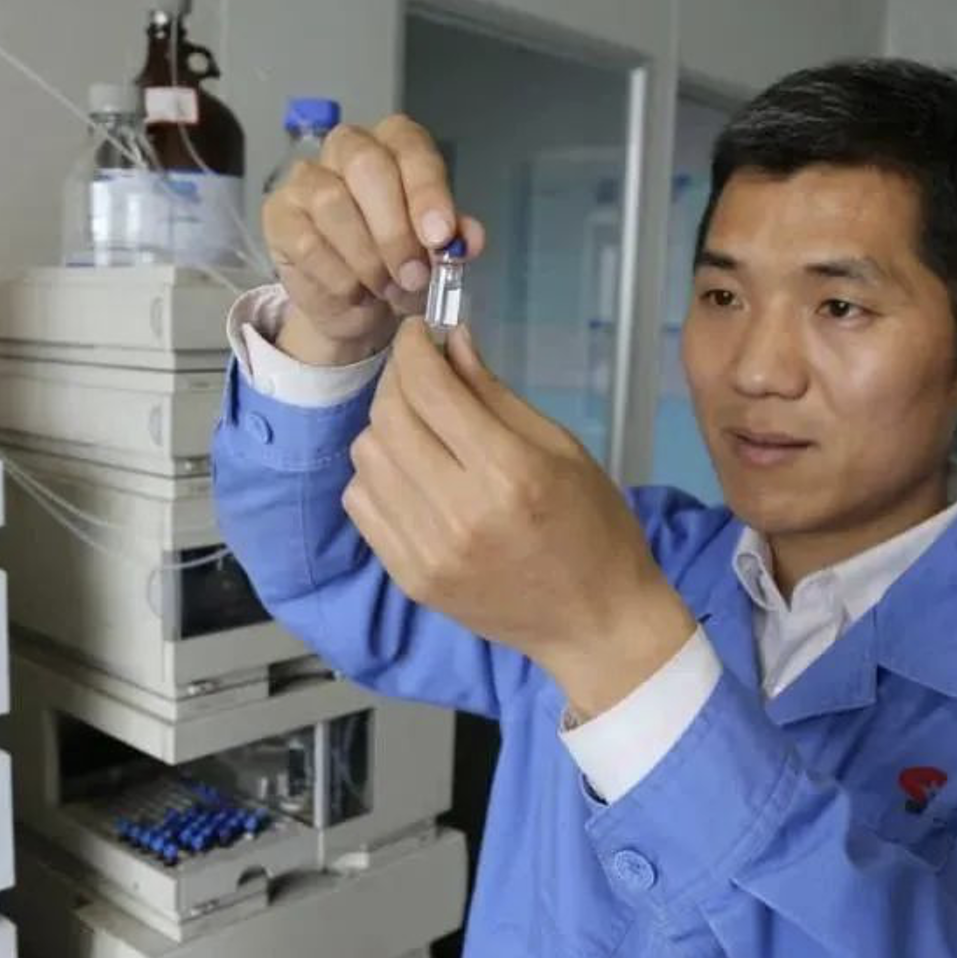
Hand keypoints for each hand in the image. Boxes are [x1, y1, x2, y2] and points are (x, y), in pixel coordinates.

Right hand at [262, 114, 485, 366]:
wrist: (355, 304)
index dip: (426, 192)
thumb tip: (468, 239)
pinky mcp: (278, 215)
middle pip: (366, 165)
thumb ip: (453, 241)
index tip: (440, 237)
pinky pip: (306, 242)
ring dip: (367, 258)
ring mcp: (306, 179)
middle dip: (395, 229)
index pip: (411, 148)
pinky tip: (356, 293)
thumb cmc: (399, 264)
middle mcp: (347, 148)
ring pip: (332, 203)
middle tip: (413, 276)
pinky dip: (338, 277)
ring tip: (387, 290)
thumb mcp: (435, 254)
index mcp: (394, 144)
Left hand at [343, 320, 697, 717]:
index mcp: (508, 473)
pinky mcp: (409, 577)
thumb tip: (450, 342)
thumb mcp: (561, 449)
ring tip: (419, 427)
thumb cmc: (594, 528)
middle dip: (398, 381)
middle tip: (419, 375)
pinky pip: (361, 504)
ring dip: (386, 427)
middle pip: (389, 418)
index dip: (415, 348)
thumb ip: (496, 395)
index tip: (417, 333)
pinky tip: (410, 473)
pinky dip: (377, 474)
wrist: (595, 624)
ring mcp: (427, 551)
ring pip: (367, 457)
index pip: (431, 390)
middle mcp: (458, 512)